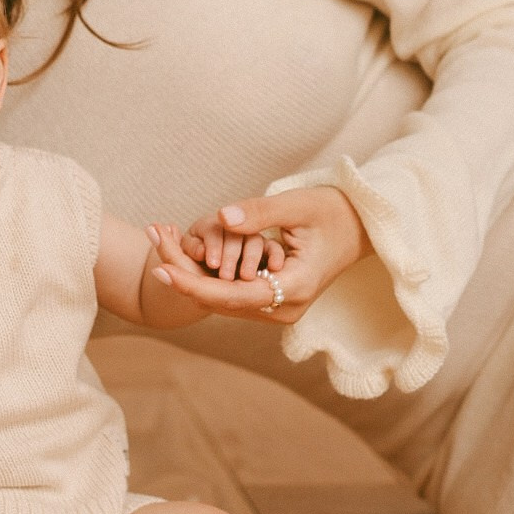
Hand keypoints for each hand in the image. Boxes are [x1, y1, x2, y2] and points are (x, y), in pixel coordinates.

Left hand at [156, 187, 369, 322]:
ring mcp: (280, 309)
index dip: (193, 284)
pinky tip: (183, 250)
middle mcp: (284, 308)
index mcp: (293, 289)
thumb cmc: (334, 211)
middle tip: (152, 236)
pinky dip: (207, 273)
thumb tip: (222, 217)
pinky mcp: (274, 301)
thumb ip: (260, 213)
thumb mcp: (298, 205)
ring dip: (192, 273)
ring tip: (159, 236)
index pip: (231, 295)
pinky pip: (233, 293)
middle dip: (184, 273)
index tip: (160, 270)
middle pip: (221, 301)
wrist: (362, 228)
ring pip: (224, 299)